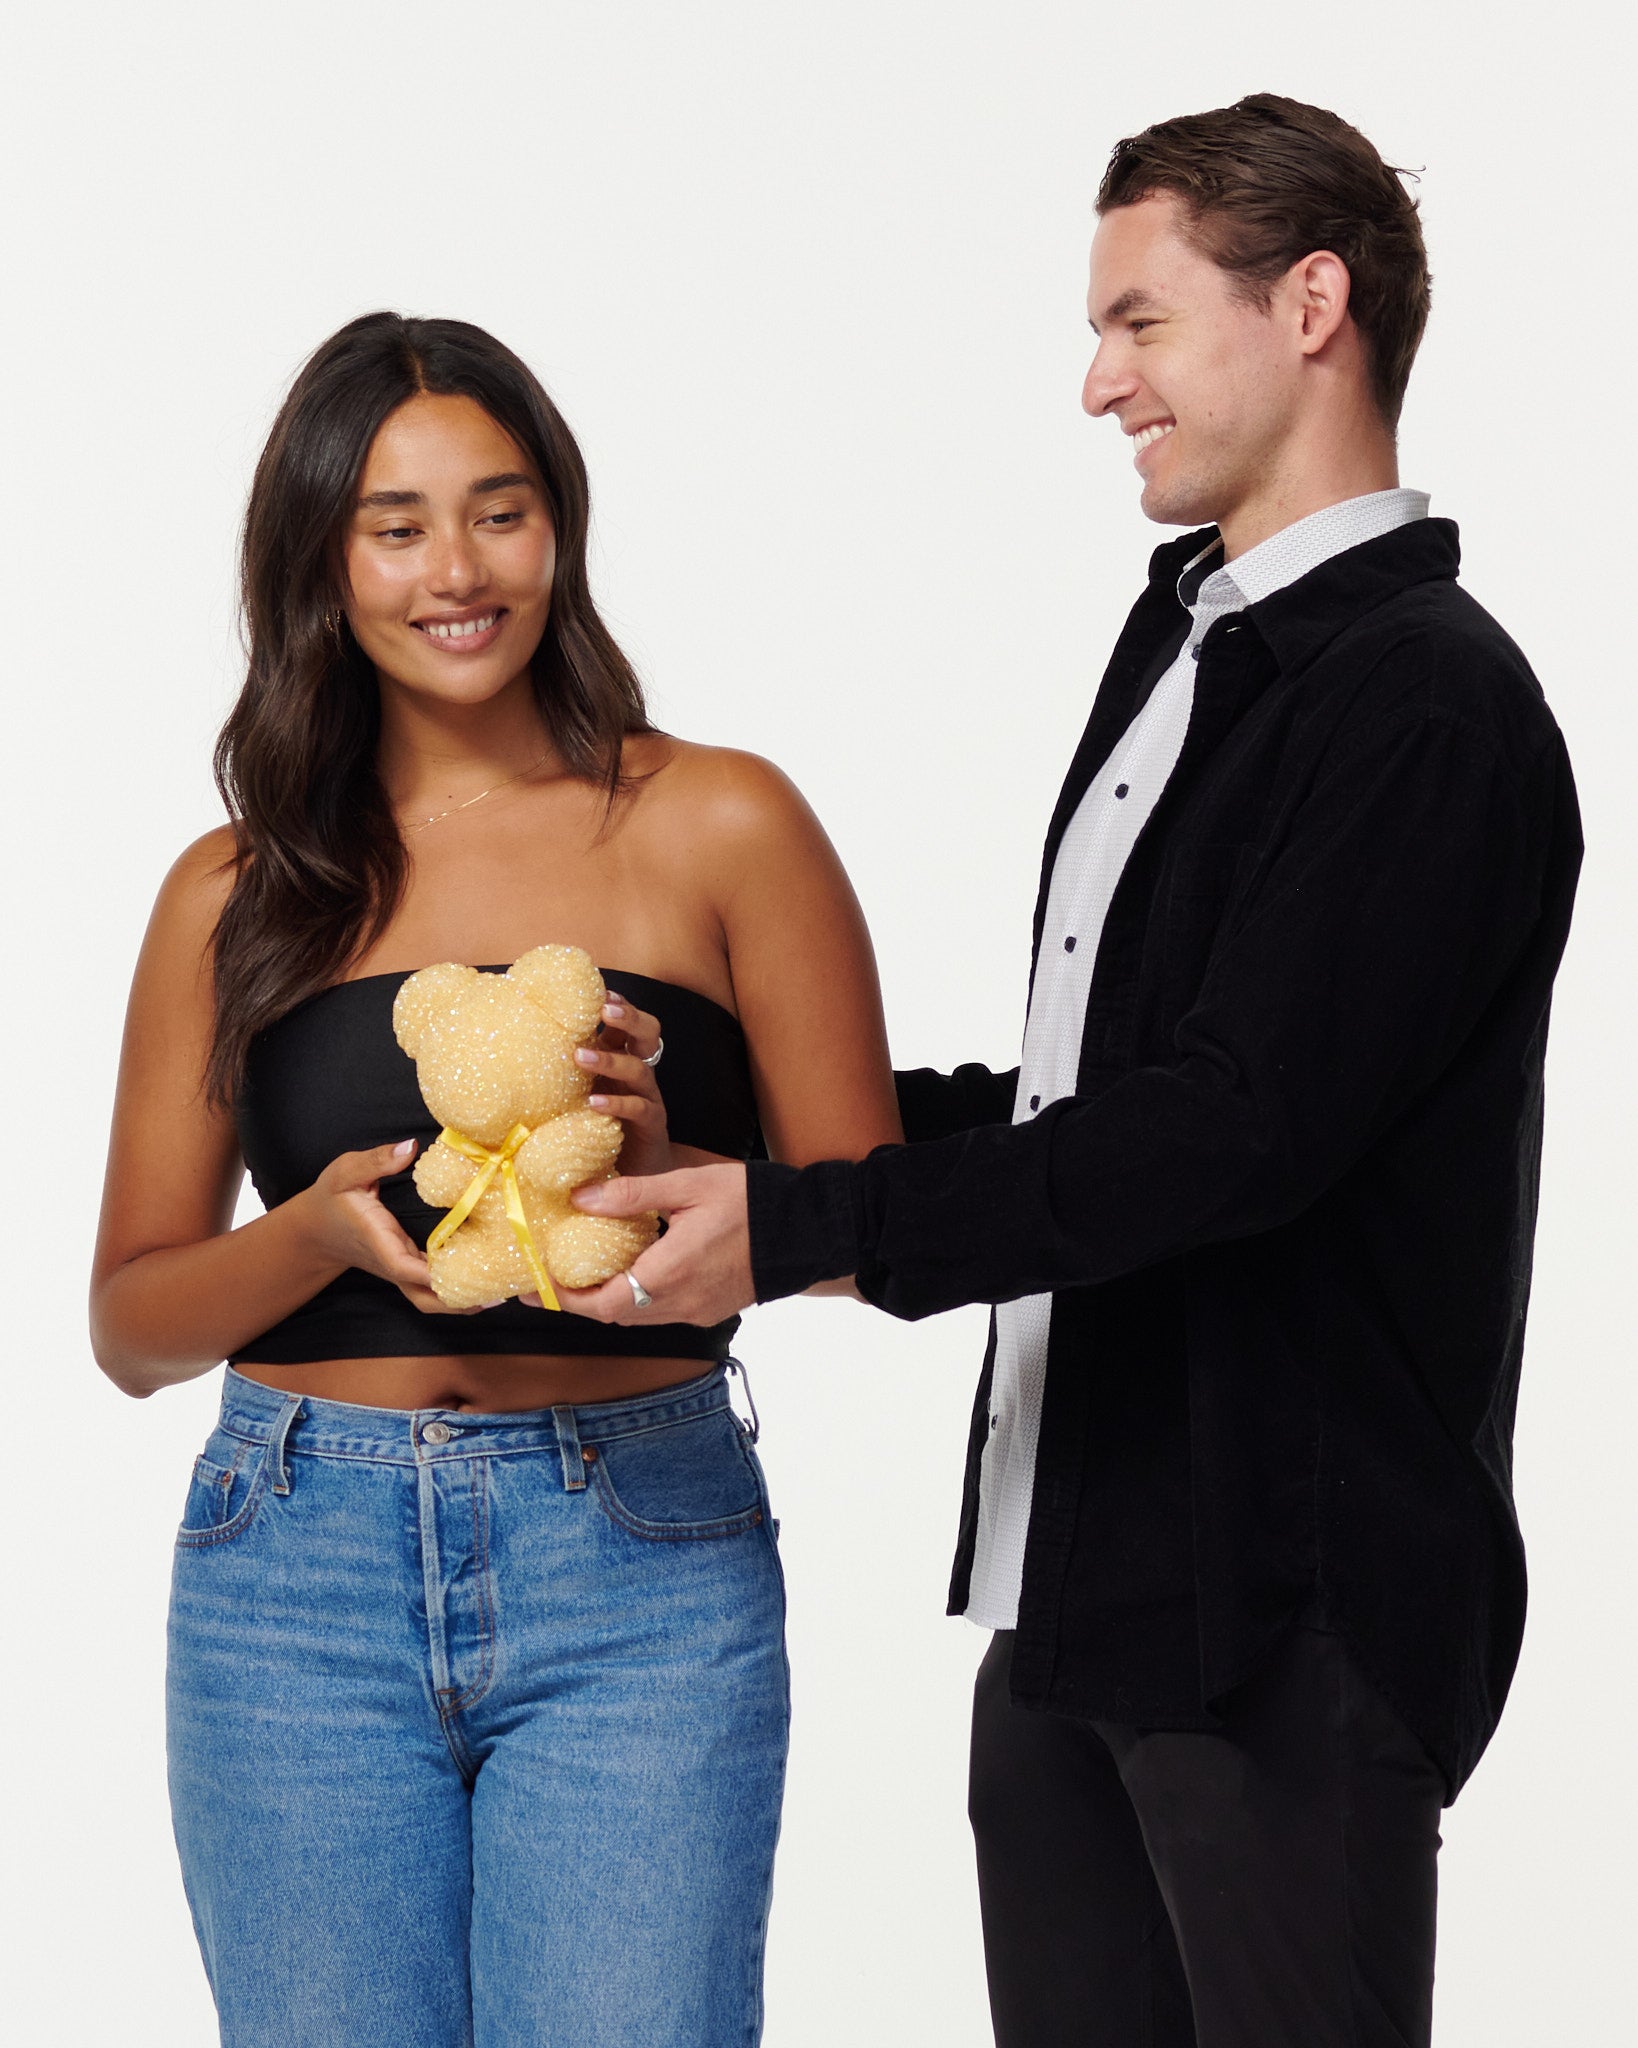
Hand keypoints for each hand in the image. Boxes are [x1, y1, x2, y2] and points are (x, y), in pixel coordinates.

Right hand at [299, 1140, 480, 1315]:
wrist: (315, 1229)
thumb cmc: (331, 1199)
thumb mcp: (346, 1172)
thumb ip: (376, 1160)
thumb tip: (409, 1148)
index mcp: (379, 1241)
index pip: (405, 1266)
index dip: (433, 1274)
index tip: (465, 1272)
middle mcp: (392, 1263)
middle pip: (424, 1297)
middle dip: (457, 1302)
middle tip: (495, 1294)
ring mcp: (398, 1271)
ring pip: (428, 1299)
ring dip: (459, 1303)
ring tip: (496, 1294)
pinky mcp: (405, 1270)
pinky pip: (429, 1288)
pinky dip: (454, 1291)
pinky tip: (481, 1282)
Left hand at [551, 1162, 754, 1327]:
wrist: (807, 1229)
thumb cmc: (750, 1202)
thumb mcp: (689, 1186)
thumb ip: (633, 1194)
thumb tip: (582, 1197)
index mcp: (669, 1272)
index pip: (601, 1303)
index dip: (563, 1298)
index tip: (534, 1286)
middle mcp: (680, 1302)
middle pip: (613, 1316)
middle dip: (577, 1302)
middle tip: (546, 1281)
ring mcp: (697, 1310)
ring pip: (636, 1317)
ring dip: (606, 1301)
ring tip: (580, 1276)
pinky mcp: (710, 1310)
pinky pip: (660, 1313)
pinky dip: (635, 1299)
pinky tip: (629, 1273)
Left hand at [576, 992, 671, 1179]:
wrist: (635, 1176)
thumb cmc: (600, 1128)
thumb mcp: (579, 1093)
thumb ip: (564, 1072)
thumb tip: (514, 1051)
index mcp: (622, 1059)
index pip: (627, 1023)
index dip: (618, 1004)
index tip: (599, 990)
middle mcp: (638, 1073)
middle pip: (646, 1034)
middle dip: (628, 1017)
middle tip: (605, 1009)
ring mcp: (648, 1097)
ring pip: (639, 1068)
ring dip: (610, 1059)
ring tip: (581, 1056)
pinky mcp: (651, 1125)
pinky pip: (638, 1108)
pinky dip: (616, 1103)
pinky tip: (594, 1102)